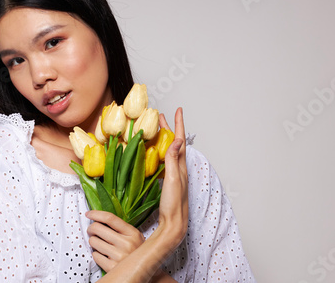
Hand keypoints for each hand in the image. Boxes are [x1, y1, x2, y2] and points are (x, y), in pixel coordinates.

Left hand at [86, 210, 144, 272]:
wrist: (143, 270)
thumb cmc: (135, 251)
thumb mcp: (134, 236)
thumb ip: (121, 227)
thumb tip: (100, 218)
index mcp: (132, 233)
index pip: (110, 218)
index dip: (96, 214)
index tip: (89, 214)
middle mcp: (126, 244)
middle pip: (98, 228)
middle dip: (91, 229)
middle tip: (92, 231)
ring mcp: (119, 256)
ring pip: (93, 241)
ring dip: (93, 242)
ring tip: (100, 244)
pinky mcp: (112, 268)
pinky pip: (95, 256)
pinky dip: (96, 254)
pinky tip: (103, 255)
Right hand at [157, 107, 187, 245]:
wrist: (174, 225)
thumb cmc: (174, 204)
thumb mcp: (172, 179)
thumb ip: (173, 160)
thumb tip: (177, 139)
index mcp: (181, 166)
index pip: (180, 140)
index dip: (178, 124)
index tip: (178, 110)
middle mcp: (179, 169)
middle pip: (174, 143)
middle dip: (168, 128)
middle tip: (160, 116)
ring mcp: (174, 175)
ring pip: (169, 151)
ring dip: (164, 139)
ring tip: (157, 130)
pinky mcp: (168, 182)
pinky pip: (164, 162)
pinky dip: (159, 153)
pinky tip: (154, 154)